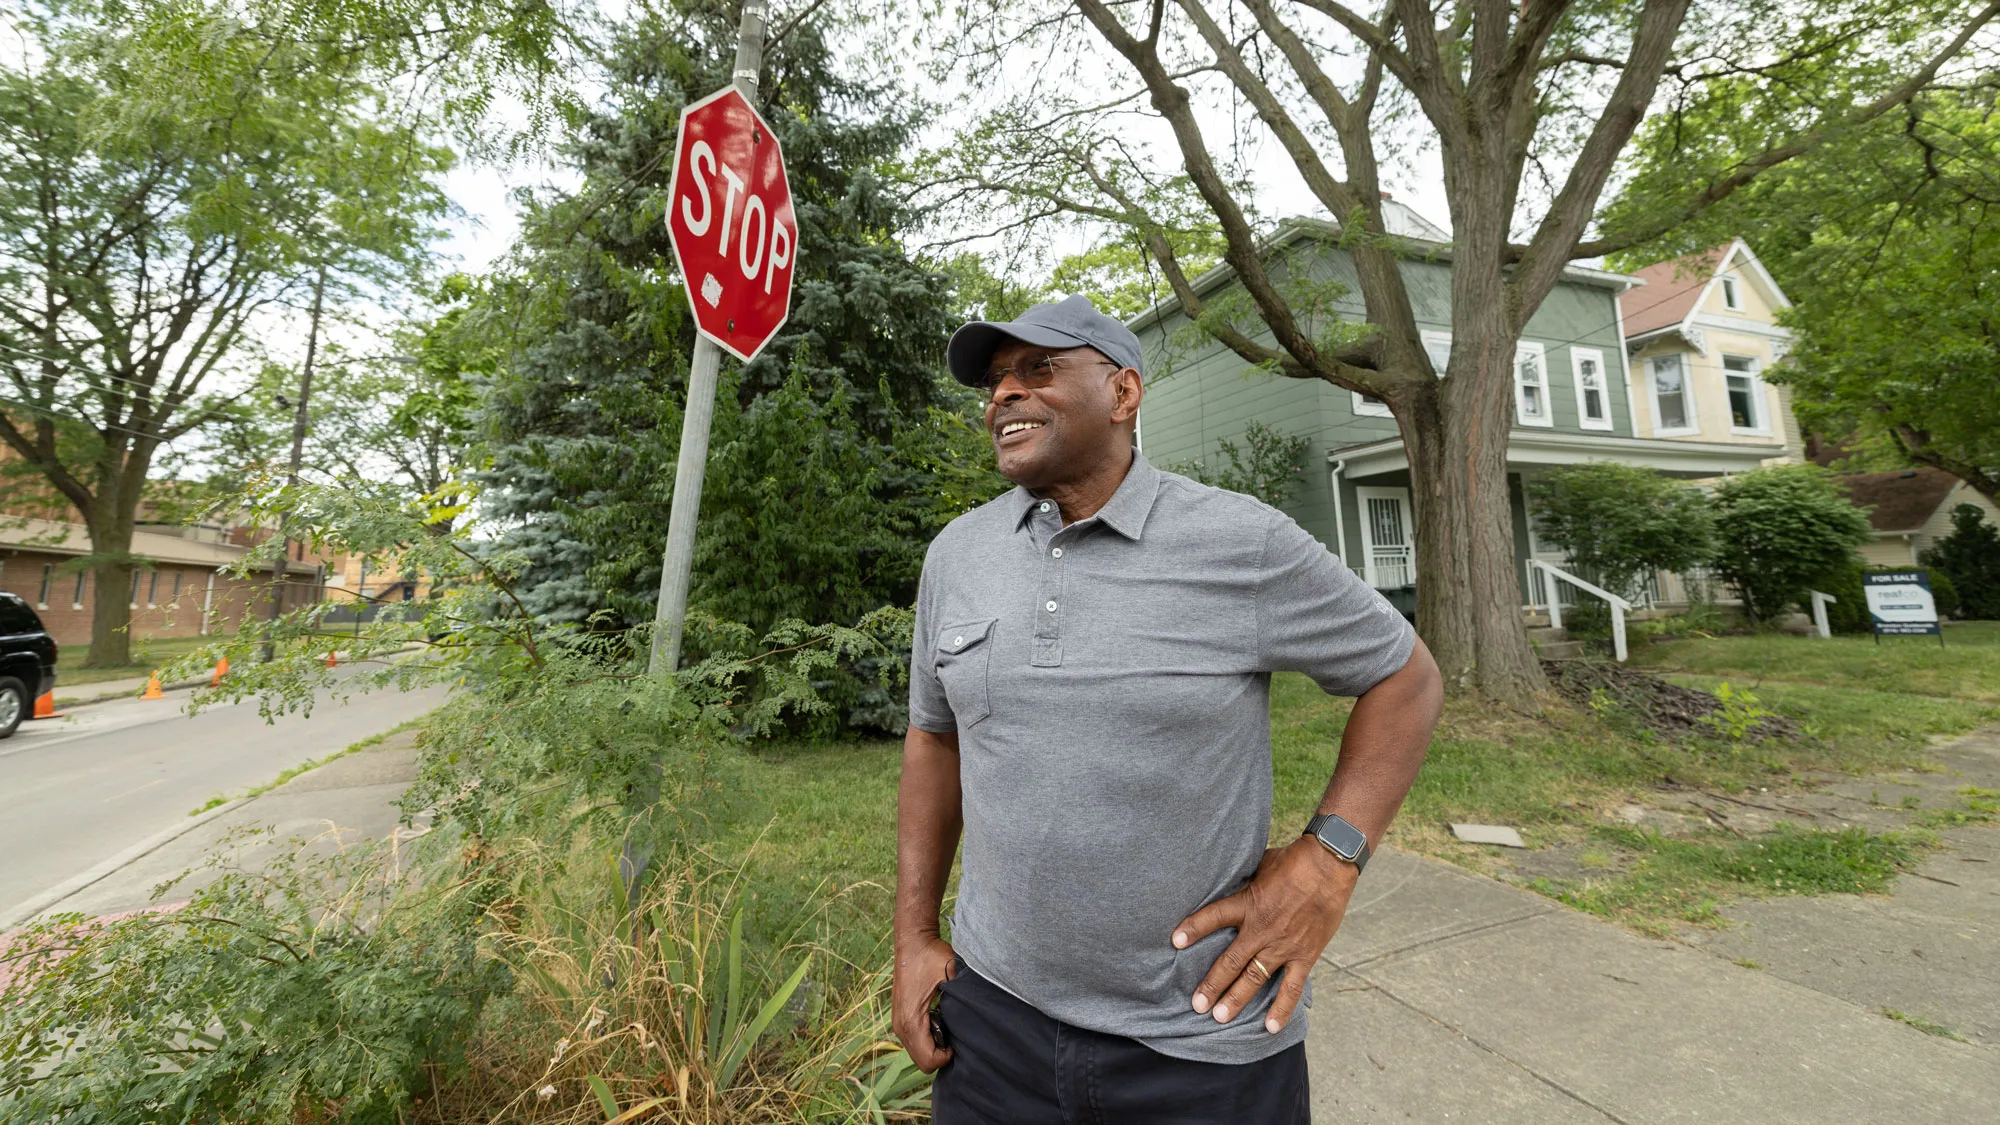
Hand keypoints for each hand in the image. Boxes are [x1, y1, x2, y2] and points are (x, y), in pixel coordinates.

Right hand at [891, 932, 956, 1071]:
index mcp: (912, 1020)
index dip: (946, 1057)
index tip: (957, 1041)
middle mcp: (900, 1026)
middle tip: (954, 1034)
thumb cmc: (932, 956)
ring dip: (933, 1046)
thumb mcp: (952, 973)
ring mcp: (898, 1023)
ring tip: (946, 1025)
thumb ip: (964, 996)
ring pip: (917, 1053)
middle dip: (940, 1055)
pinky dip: (927, 1039)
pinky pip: (913, 1041)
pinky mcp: (899, 1018)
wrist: (913, 942)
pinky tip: (938, 1020)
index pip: (928, 1060)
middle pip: (922, 1062)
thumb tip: (982, 1012)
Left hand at [1172, 835, 1357, 1033]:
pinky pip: (1291, 986)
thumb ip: (1244, 880)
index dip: (1193, 928)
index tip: (1175, 941)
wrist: (1330, 865)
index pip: (1213, 917)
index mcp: (1248, 904)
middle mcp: (1261, 929)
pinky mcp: (1304, 955)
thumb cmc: (1294, 861)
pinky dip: (1281, 1008)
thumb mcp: (1260, 864)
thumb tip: (1226, 875)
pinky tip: (1270, 1027)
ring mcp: (1283, 946)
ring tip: (1219, 1017)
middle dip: (1211, 984)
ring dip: (1236, 999)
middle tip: (1197, 1005)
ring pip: (1254, 978)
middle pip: (1230, 961)